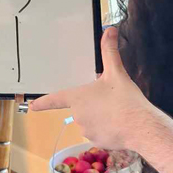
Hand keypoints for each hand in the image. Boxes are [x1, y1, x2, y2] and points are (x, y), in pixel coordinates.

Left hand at [31, 28, 151, 150]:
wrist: (140, 126)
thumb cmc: (125, 100)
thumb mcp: (117, 72)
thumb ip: (109, 51)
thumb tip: (109, 30)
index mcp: (78, 97)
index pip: (56, 99)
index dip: (43, 102)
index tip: (33, 106)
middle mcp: (78, 115)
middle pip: (82, 108)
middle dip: (94, 105)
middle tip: (111, 101)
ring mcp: (86, 130)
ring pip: (91, 122)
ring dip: (101, 118)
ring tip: (117, 113)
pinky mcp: (96, 142)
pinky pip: (99, 134)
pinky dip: (107, 130)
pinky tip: (119, 126)